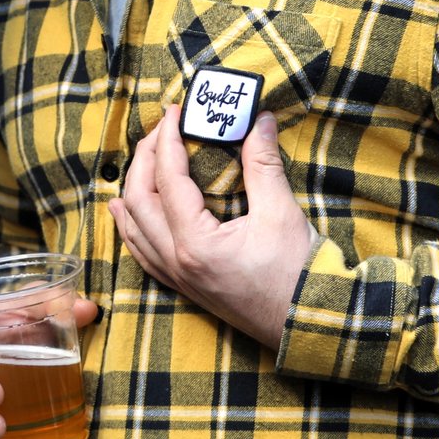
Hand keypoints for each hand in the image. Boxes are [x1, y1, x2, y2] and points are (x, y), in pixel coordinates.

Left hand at [110, 110, 315, 351]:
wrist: (310, 325)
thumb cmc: (299, 274)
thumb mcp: (281, 213)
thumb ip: (263, 164)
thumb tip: (259, 120)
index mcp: (195, 243)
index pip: (167, 179)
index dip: (167, 140)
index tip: (174, 112)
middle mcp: (177, 262)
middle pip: (139, 201)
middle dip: (145, 160)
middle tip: (160, 130)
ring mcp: (178, 279)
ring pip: (133, 230)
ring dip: (131, 192)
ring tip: (138, 163)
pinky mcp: (186, 288)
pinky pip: (143, 255)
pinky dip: (132, 228)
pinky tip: (127, 215)